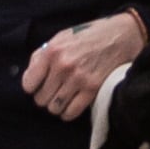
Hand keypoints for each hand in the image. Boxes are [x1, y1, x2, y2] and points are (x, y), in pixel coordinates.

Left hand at [24, 9, 146, 119]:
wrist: (121, 35)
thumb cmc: (89, 35)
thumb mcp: (61, 37)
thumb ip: (43, 55)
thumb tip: (30, 76)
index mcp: (52, 51)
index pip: (28, 84)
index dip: (33, 86)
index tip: (39, 84)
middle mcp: (63, 66)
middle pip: (41, 99)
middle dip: (45, 96)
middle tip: (54, 90)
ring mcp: (78, 79)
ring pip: (54, 108)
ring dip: (57, 105)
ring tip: (63, 97)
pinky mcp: (92, 89)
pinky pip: (71, 112)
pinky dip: (68, 112)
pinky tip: (71, 103)